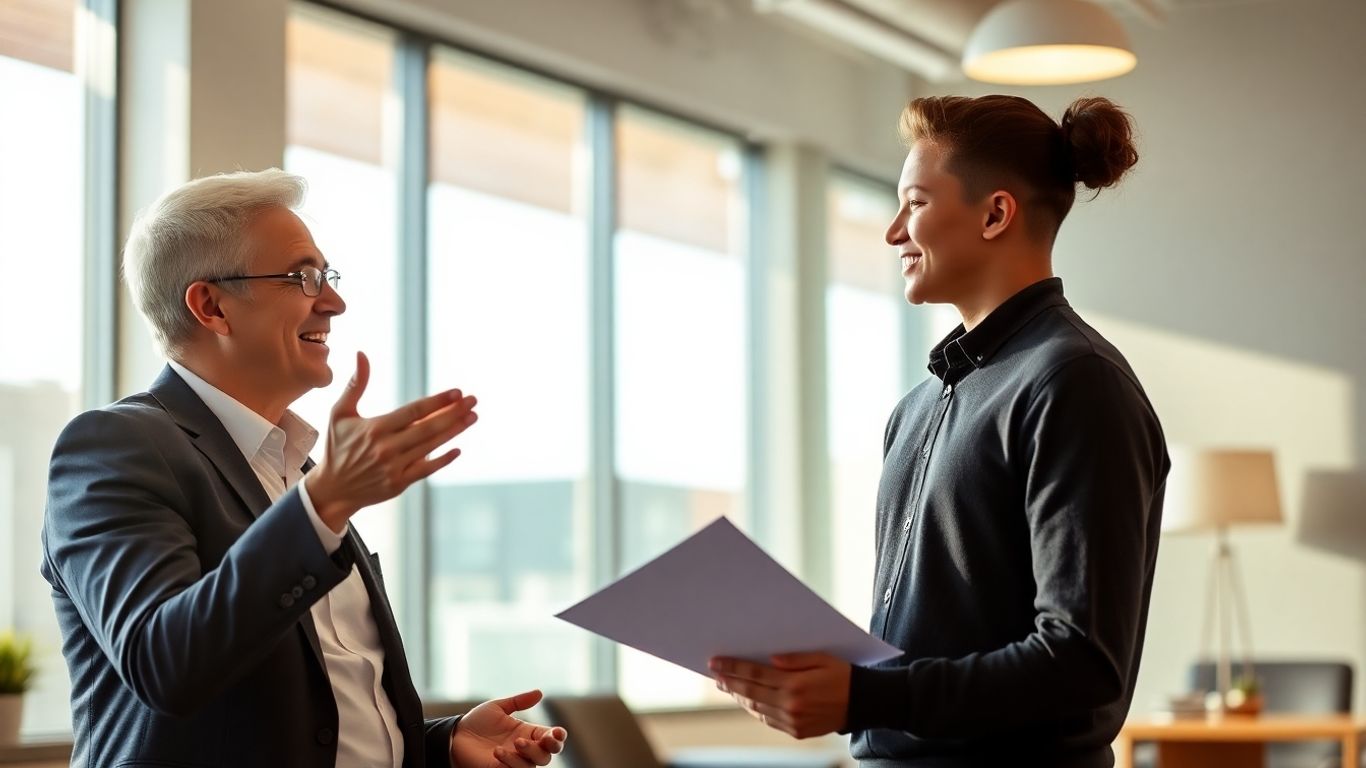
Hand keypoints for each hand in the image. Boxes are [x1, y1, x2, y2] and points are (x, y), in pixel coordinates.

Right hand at [308, 351, 477, 530]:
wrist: (332, 489)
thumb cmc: (337, 447)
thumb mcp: (340, 414)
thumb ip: (355, 385)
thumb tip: (361, 354)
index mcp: (374, 429)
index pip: (413, 411)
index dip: (438, 401)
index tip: (457, 392)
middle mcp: (386, 448)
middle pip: (428, 428)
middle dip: (454, 413)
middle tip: (473, 400)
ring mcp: (394, 467)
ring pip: (431, 446)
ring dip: (454, 431)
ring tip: (472, 417)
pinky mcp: (399, 483)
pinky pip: (426, 469)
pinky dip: (443, 459)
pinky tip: (457, 448)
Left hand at [451, 690, 566, 767]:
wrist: (455, 737)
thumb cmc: (476, 722)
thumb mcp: (498, 707)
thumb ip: (519, 701)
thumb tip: (540, 693)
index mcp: (527, 733)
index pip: (550, 738)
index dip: (558, 737)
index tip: (558, 732)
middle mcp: (523, 749)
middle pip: (546, 754)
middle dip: (548, 747)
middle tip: (544, 738)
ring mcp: (513, 761)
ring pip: (533, 764)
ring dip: (529, 753)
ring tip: (515, 742)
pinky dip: (510, 761)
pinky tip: (497, 751)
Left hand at [709, 652, 850, 738]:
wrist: (863, 703)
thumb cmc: (842, 675)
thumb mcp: (822, 657)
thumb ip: (795, 658)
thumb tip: (770, 659)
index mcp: (796, 684)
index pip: (755, 674)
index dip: (733, 668)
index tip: (716, 662)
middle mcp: (791, 705)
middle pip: (751, 692)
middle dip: (730, 682)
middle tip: (715, 674)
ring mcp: (793, 721)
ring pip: (757, 708)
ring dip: (740, 697)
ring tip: (727, 686)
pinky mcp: (796, 731)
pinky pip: (768, 720)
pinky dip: (755, 710)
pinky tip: (748, 700)